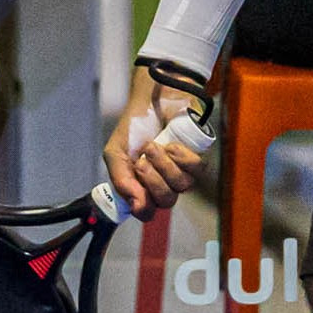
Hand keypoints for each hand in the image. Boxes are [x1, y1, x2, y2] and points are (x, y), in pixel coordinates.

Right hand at [103, 64, 204, 218]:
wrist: (152, 100)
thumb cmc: (134, 127)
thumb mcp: (115, 154)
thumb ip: (121, 181)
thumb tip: (136, 206)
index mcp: (141, 186)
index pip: (147, 212)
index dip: (144, 207)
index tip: (137, 194)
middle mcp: (163, 183)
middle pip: (166, 201)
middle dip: (153, 180)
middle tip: (143, 159)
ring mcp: (181, 171)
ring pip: (182, 185)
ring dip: (165, 164)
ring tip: (154, 145)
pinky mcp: (197, 158)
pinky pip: (196, 170)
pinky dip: (182, 156)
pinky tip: (172, 144)